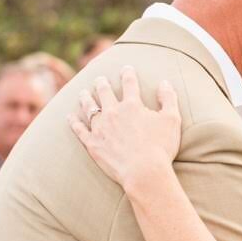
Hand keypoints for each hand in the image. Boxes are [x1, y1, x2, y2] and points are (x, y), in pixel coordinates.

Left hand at [69, 66, 181, 192]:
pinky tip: (69, 117)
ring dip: (85, 98)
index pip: (129, 84)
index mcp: (132, 105)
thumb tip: (164, 83)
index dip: (128, 74)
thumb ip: (169, 98)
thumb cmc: (161, 147)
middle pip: (104, 92)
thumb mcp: (172, 120)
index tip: (126, 68)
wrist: (144, 172)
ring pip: (89, 108)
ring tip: (82, 93)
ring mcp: (100, 128)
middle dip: (101, 83)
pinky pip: (79, 130)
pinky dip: (73, 122)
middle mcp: (113, 112)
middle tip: (99, 79)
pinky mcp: (92, 143)